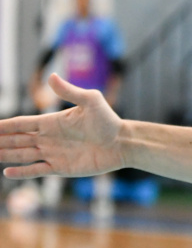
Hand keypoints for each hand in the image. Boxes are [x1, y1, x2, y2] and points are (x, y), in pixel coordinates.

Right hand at [0, 73, 124, 178]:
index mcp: (51, 122)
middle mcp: (49, 138)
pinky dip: (23, 172)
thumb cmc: (108, 120)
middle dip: (0, 140)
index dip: (4, 125)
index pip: (21, 124)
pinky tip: (7, 171)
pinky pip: (37, 170)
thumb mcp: (91, 101)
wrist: (123, 143)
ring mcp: (53, 154)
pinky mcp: (61, 168)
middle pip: (16, 139)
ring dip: (6, 154)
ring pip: (22, 155)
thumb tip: (51, 76)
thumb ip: (70, 91)